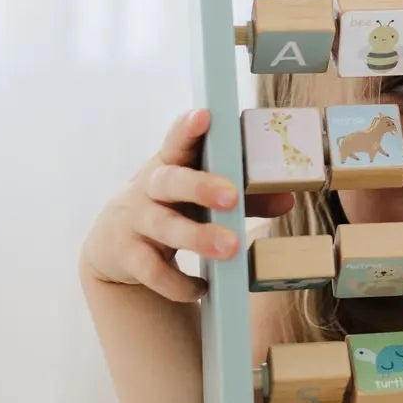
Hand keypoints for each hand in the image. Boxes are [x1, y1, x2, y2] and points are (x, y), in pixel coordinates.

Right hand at [81, 108, 294, 303]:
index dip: (188, 128)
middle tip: (233, 198)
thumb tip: (288, 199)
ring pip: (164, 226)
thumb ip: (246, 196)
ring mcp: (135, 220)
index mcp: (171, 163)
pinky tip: (201, 287)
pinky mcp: (127, 254)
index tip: (205, 115)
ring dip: (198, 237)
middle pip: (170, 180)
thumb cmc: (173, 206)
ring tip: (230, 247)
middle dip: (202, 187)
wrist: (114, 243)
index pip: (177, 140)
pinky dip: (178, 282)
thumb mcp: (201, 195)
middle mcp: (149, 187)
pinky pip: (152, 270)